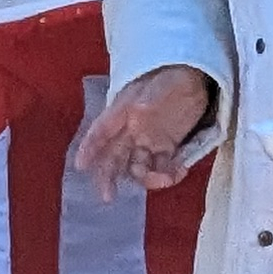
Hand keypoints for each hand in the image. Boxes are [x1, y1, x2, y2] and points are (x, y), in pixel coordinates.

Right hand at [75, 65, 213, 190]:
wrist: (191, 77)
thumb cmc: (170, 77)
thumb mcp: (160, 84)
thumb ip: (150, 98)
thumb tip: (140, 109)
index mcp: (122, 112)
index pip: (101, 131)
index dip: (90, 148)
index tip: (80, 165)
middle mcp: (131, 130)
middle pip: (114, 157)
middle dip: (107, 176)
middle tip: (107, 196)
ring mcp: (148, 141)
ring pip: (138, 167)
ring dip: (148, 178)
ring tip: (167, 178)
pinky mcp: (167, 148)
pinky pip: (162, 167)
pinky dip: (169, 174)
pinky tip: (181, 171)